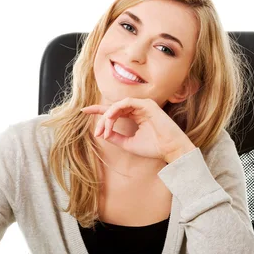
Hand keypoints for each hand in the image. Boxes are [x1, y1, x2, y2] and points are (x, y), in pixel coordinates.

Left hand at [81, 98, 196, 162]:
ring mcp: (143, 105)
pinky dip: (115, 111)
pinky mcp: (146, 104)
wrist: (170, 149)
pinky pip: (125, 103)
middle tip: (97, 132)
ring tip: (105, 130)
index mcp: (136, 116)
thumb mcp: (129, 144)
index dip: (99, 110)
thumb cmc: (153, 147)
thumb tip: (102, 133)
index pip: (114, 110)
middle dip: (102, 119)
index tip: (84, 111)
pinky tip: (111, 120)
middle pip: (113, 109)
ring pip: (118, 106)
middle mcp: (138, 109)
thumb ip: (116, 137)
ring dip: (108, 118)